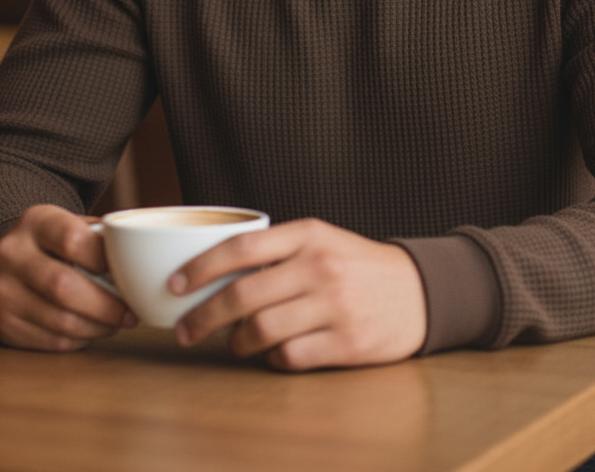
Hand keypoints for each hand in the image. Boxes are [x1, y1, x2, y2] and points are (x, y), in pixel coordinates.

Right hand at [0, 204, 136, 351]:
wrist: (8, 260)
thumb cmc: (56, 242)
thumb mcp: (73, 224)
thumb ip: (103, 238)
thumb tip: (142, 264)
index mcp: (36, 221)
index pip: (73, 239)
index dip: (105, 260)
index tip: (128, 273)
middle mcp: (11, 254)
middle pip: (63, 286)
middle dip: (106, 306)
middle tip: (130, 314)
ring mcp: (2, 292)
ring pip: (60, 321)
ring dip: (98, 327)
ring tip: (116, 322)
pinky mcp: (3, 325)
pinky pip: (51, 341)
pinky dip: (80, 339)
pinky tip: (92, 330)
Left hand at [169, 218, 427, 370]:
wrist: (419, 291)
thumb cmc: (357, 266)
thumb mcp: (321, 241)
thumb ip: (276, 250)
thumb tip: (213, 271)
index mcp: (308, 234)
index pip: (242, 247)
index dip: (200, 267)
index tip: (174, 284)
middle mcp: (319, 267)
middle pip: (243, 295)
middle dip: (204, 316)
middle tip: (186, 330)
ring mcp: (334, 305)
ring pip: (260, 330)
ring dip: (236, 342)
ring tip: (233, 343)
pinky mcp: (346, 342)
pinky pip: (289, 357)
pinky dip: (271, 359)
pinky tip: (272, 353)